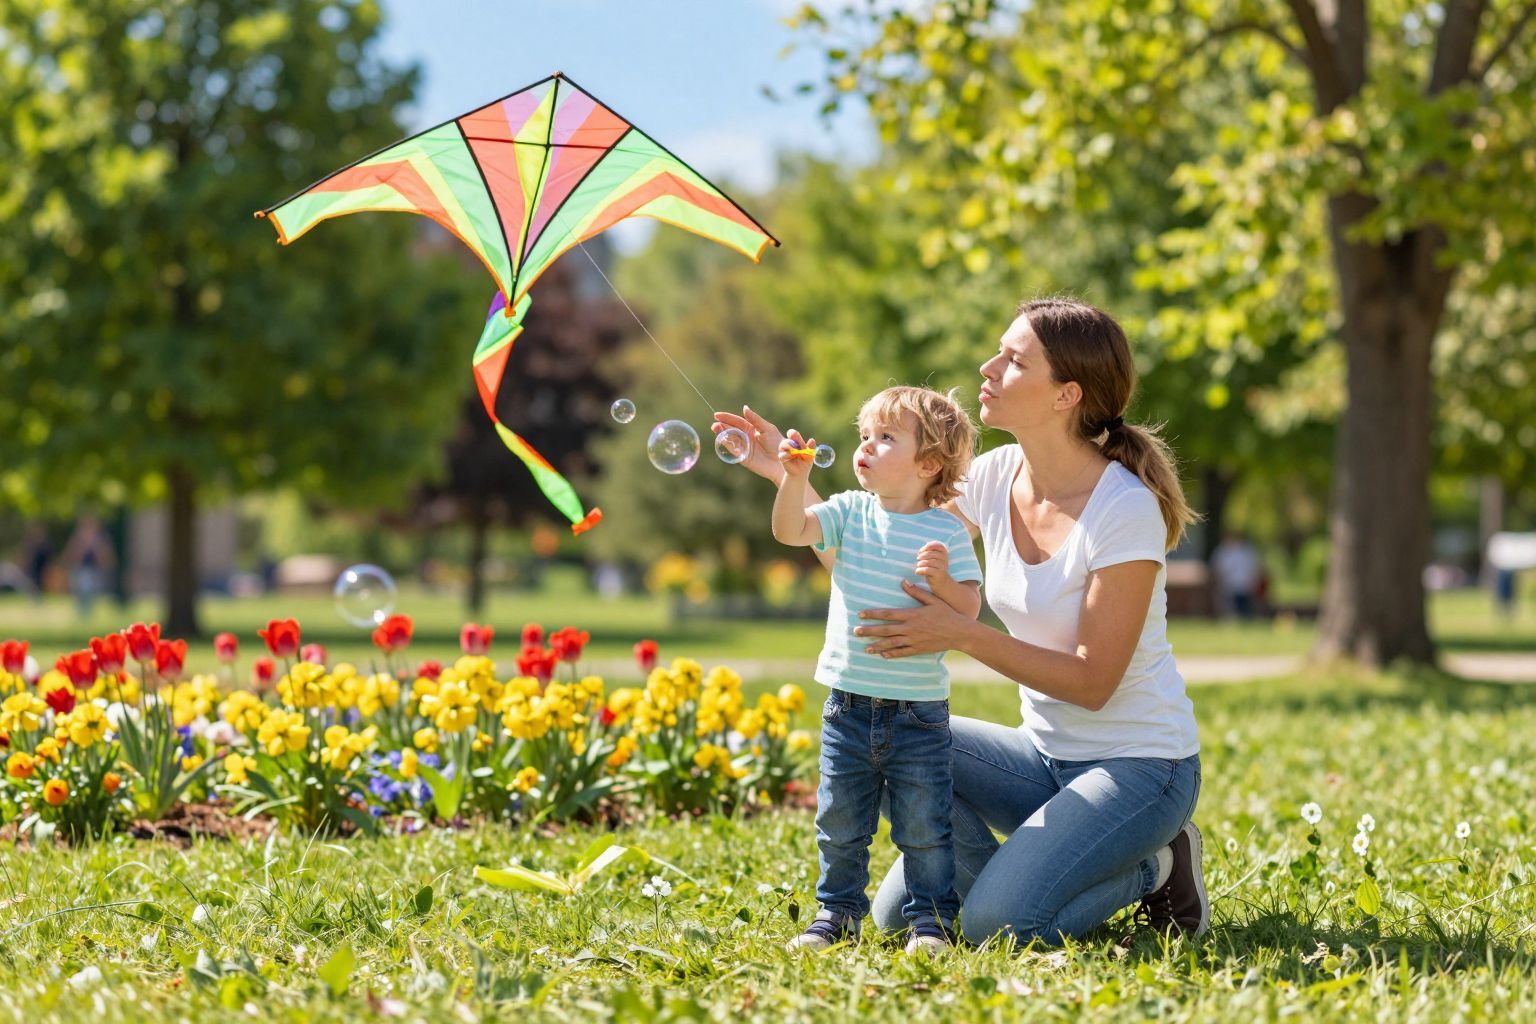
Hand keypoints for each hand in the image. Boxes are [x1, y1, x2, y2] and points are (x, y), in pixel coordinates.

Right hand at [713, 405, 787, 482]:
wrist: (783, 461)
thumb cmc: (777, 443)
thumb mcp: (767, 428)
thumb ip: (755, 419)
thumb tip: (744, 407)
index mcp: (751, 428)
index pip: (736, 421)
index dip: (727, 418)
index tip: (717, 415)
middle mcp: (745, 437)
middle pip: (731, 430)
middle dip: (722, 426)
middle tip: (715, 424)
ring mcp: (744, 447)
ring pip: (730, 440)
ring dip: (722, 435)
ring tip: (716, 429)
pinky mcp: (743, 458)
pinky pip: (734, 451)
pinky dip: (728, 445)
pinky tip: (723, 440)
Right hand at [777, 428, 814, 477]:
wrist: (801, 473)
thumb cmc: (805, 463)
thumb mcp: (810, 455)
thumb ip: (811, 447)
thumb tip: (812, 440)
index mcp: (796, 442)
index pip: (792, 434)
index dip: (792, 433)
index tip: (793, 434)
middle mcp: (788, 445)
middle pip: (788, 439)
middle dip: (792, 439)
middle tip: (794, 438)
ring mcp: (784, 451)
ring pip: (783, 445)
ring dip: (790, 447)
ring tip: (797, 451)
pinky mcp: (782, 458)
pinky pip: (782, 454)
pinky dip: (788, 454)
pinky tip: (792, 455)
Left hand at [854, 581, 969, 657]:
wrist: (959, 632)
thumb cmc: (946, 614)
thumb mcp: (933, 600)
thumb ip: (917, 592)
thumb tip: (903, 582)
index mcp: (912, 614)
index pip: (888, 614)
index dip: (873, 614)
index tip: (860, 614)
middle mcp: (911, 628)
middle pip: (885, 630)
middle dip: (869, 631)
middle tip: (855, 632)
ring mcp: (914, 640)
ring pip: (891, 643)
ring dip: (877, 645)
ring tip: (865, 648)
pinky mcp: (919, 649)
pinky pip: (902, 652)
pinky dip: (892, 654)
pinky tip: (882, 655)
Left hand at [914, 541, 951, 584]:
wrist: (942, 583)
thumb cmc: (934, 568)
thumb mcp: (933, 558)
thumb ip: (928, 552)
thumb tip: (921, 551)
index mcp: (944, 553)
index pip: (937, 545)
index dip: (928, 547)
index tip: (921, 551)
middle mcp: (944, 559)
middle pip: (930, 554)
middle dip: (922, 556)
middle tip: (918, 559)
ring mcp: (942, 567)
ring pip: (928, 562)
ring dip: (920, 564)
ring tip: (918, 565)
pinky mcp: (939, 574)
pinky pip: (927, 570)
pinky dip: (920, 570)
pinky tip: (917, 572)